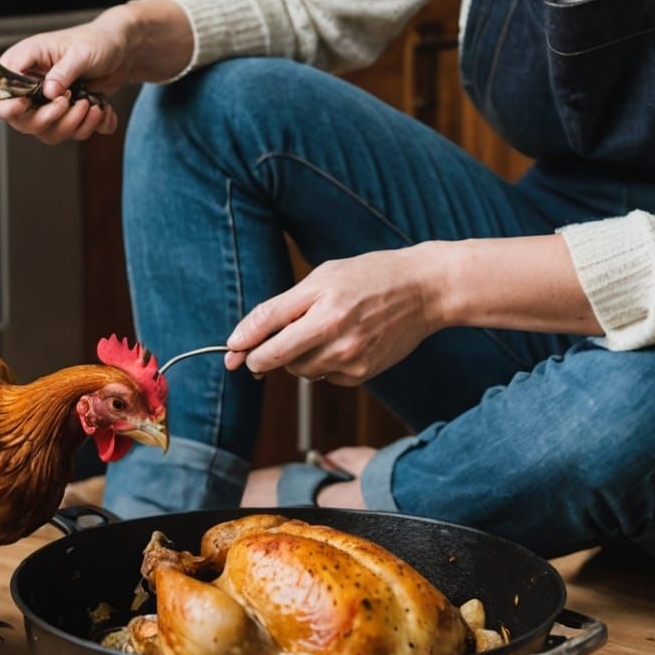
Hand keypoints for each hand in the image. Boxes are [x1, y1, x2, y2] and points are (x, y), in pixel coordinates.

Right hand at [0, 0, 194, 145]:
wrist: (123, 50)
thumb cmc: (96, 41)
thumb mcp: (79, 52)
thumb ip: (61, 72)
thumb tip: (47, 92)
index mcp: (24, 64)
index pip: (0, 94)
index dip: (9, 106)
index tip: (27, 104)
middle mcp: (32, 86)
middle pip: (23, 122)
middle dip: (50, 118)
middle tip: (71, 100)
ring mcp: (50, 103)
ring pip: (49, 132)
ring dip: (73, 124)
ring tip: (91, 104)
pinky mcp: (69, 114)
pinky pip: (74, 133)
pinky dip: (91, 126)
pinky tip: (103, 109)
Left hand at [224, 245, 443, 385]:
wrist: (424, 291)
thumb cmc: (370, 276)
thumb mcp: (324, 276)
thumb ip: (283, 307)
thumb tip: (246, 337)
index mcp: (323, 306)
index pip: (268, 331)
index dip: (243, 344)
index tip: (230, 351)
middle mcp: (336, 336)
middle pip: (278, 359)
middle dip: (262, 356)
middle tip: (258, 350)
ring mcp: (351, 359)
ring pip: (299, 371)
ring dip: (295, 358)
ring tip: (317, 331)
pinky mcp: (362, 375)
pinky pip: (324, 377)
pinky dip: (322, 364)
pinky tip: (340, 342)